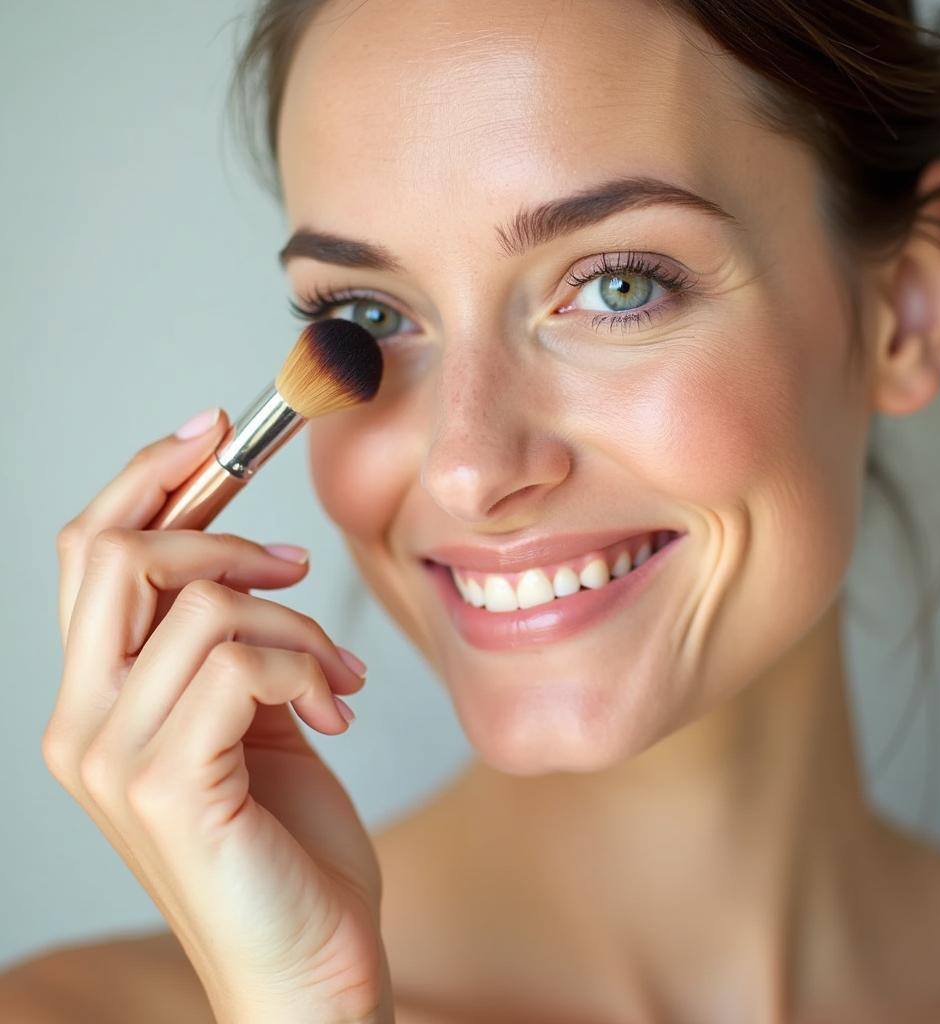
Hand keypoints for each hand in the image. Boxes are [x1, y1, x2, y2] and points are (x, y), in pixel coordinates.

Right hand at [43, 408, 392, 1023]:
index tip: (217, 430)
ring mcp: (115, 758)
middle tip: (295, 564)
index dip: (151, 476)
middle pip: (116, 555)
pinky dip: (307, 665)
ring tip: (335, 674)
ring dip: (293, 621)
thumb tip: (248, 552)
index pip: (92, 553)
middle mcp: (83, 724)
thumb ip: (226, 640)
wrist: (310, 962)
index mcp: (97, 699)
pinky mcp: (170, 787)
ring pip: (199, 604)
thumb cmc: (285, 841)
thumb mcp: (252, 715)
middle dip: (222, 533)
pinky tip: (333, 708)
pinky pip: (241, 661)